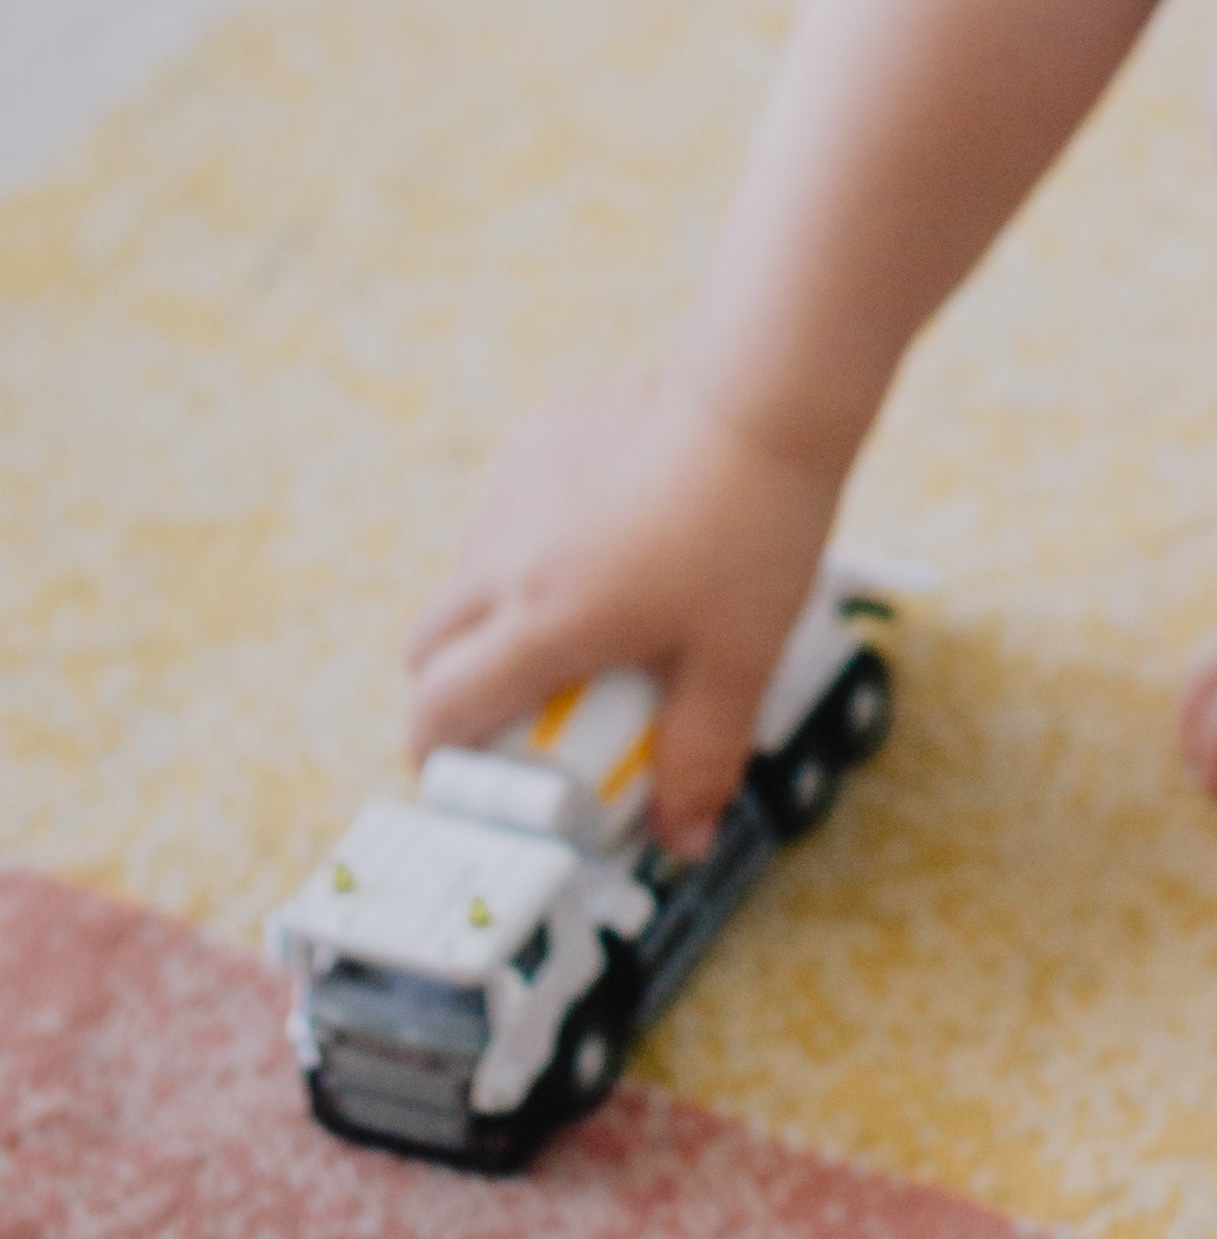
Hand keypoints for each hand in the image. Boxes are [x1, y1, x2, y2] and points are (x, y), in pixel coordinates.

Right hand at [404, 366, 840, 856]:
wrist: (765, 398)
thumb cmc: (756, 525)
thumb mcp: (739, 659)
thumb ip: (701, 755)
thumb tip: (684, 840)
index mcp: (543, 620)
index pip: (440, 710)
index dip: (437, 758)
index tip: (466, 781)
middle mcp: (505, 555)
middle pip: (429, 645)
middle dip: (453, 690)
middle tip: (520, 713)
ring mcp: (512, 490)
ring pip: (466, 575)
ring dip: (495, 614)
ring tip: (584, 622)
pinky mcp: (534, 439)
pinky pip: (506, 513)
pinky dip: (531, 544)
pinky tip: (611, 540)